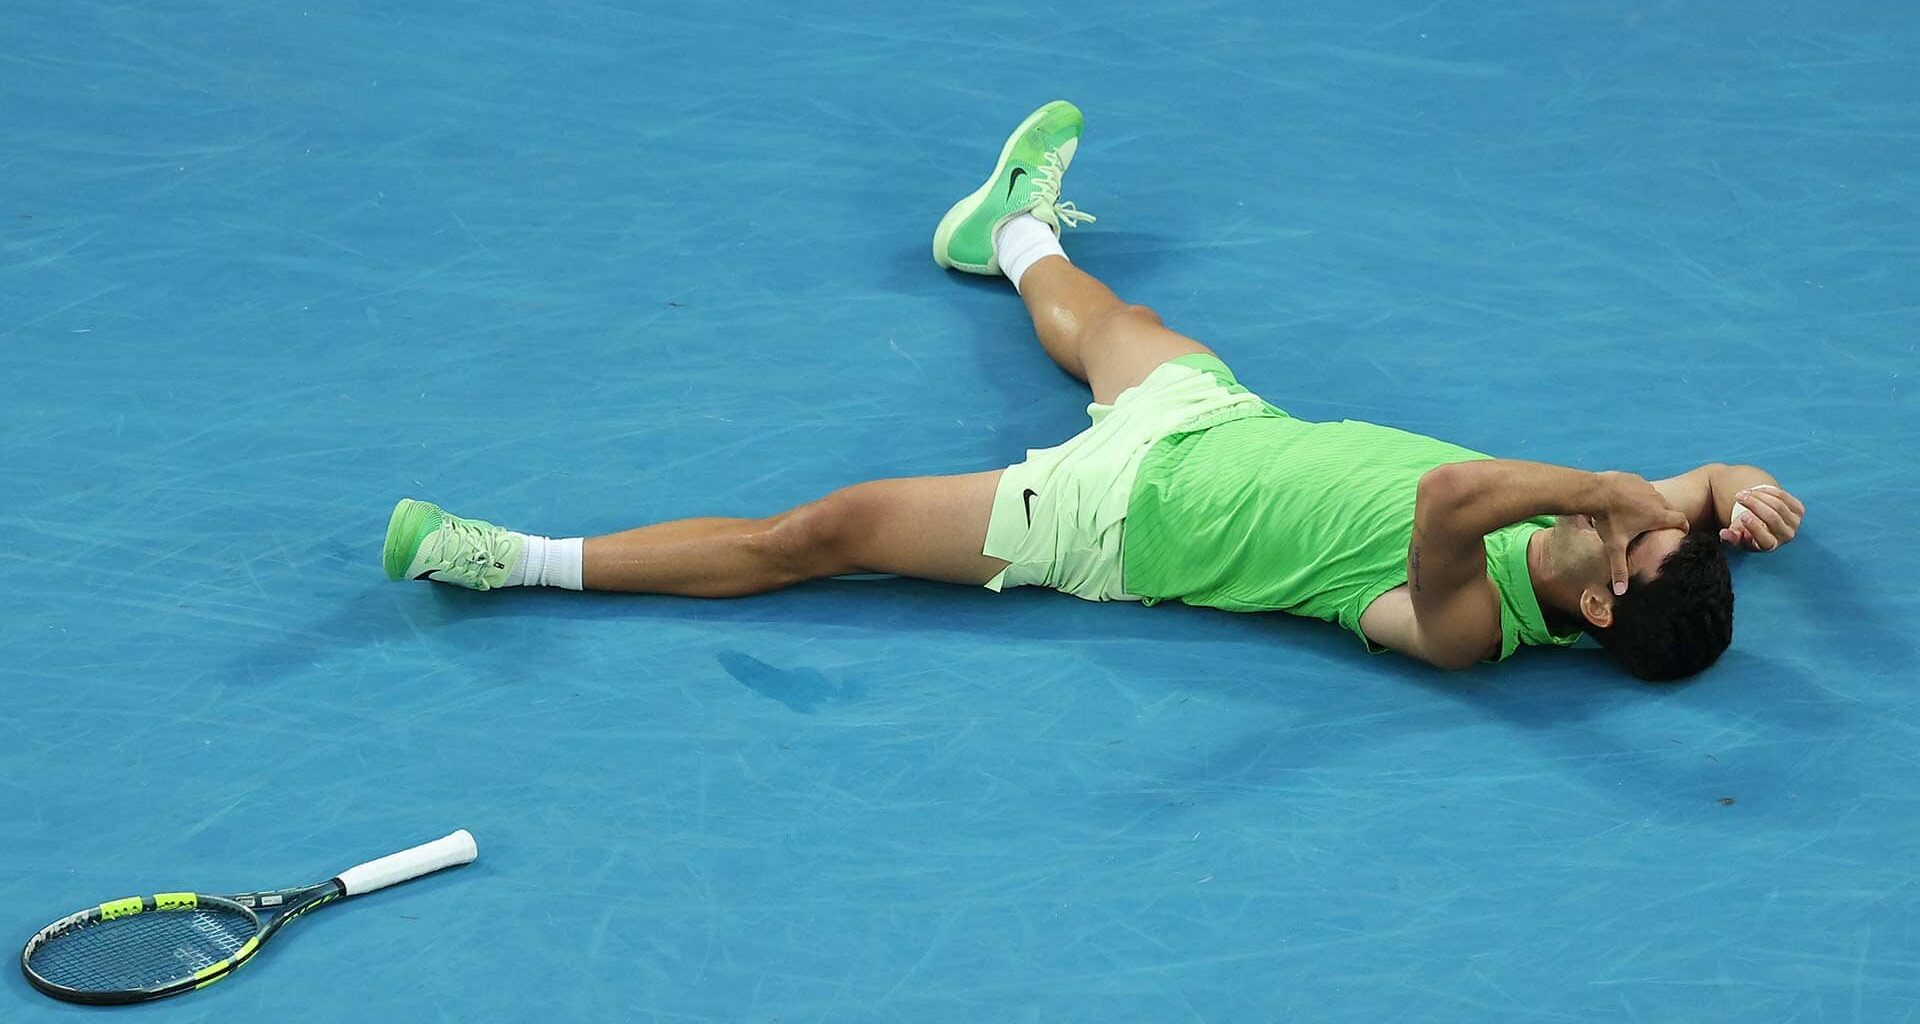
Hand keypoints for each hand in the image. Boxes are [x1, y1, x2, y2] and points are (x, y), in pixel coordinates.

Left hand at [1593, 471, 1690, 594]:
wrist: (1594, 491)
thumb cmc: (1608, 519)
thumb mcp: (1614, 546)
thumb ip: (1619, 569)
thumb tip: (1621, 592)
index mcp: (1658, 515)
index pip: (1682, 521)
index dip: (1682, 527)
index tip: (1678, 532)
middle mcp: (1658, 499)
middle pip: (1669, 510)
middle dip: (1664, 518)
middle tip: (1654, 526)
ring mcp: (1647, 486)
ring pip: (1655, 497)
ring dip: (1650, 505)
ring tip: (1637, 514)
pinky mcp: (1636, 477)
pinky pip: (1642, 487)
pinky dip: (1638, 493)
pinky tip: (1625, 500)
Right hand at [1722, 484, 1803, 551]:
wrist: (1763, 522)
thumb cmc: (1747, 532)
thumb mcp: (1737, 537)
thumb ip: (1730, 538)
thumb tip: (1724, 534)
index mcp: (1770, 546)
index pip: (1765, 539)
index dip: (1754, 527)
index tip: (1742, 516)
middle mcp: (1786, 536)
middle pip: (1772, 517)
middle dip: (1754, 504)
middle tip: (1738, 496)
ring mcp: (1795, 523)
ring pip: (1778, 504)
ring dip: (1759, 495)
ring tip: (1744, 492)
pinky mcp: (1799, 510)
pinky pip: (1784, 496)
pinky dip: (1768, 491)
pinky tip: (1756, 490)